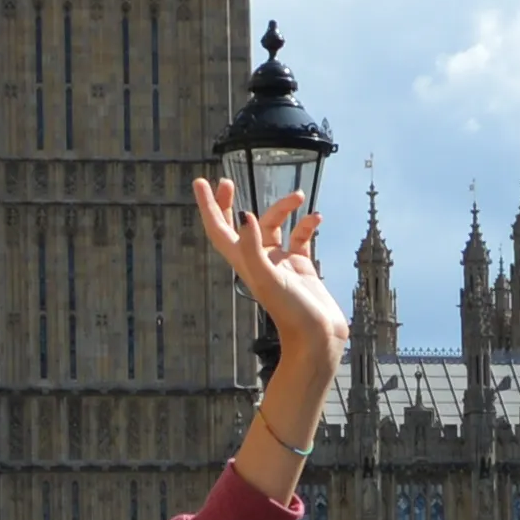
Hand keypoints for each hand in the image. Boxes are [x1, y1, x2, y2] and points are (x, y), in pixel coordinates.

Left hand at [194, 171, 341, 364]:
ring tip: (298, 197)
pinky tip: (315, 218)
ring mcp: (280, 264)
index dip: (208, 206)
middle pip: (239, 225)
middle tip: (227, 181)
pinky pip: (300, 238)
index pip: (219, 230)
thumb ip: (254, 248)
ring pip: (274, 226)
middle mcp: (259, 261)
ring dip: (283, 209)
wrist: (318, 339)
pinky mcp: (300, 268)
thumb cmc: (292, 314)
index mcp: (245, 263)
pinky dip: (306, 225)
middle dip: (230, 203)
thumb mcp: (269, 280)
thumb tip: (245, 216)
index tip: (201, 183)